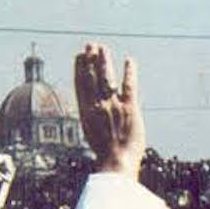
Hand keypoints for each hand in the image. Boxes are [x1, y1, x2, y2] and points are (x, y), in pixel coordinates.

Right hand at [74, 43, 144, 177]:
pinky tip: (129, 61)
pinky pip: (128, 86)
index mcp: (86, 113)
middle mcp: (97, 106)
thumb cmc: (105, 155)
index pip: (81, 85)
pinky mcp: (130, 108)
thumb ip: (93, 119)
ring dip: (104, 61)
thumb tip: (92, 110)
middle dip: (90, 60)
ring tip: (102, 48)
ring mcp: (113, 106)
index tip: (79, 56)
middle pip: (92, 77)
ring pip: (106, 78)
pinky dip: (128, 72)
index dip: (80, 69)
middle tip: (90, 45)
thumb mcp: (92, 134)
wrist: (116, 163)